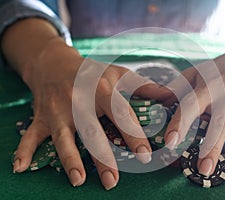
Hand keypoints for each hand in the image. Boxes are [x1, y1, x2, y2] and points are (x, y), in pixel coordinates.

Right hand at [11, 39, 171, 188]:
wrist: (55, 62)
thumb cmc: (92, 72)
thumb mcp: (118, 74)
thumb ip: (143, 86)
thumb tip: (170, 94)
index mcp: (101, 89)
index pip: (121, 114)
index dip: (133, 135)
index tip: (144, 155)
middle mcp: (79, 100)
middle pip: (92, 130)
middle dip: (102, 156)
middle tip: (113, 180)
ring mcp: (57, 110)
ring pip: (63, 137)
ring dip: (69, 159)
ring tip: (78, 180)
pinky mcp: (41, 117)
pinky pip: (31, 135)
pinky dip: (24, 151)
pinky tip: (20, 168)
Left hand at [164, 22, 224, 182]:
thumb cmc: (222, 68)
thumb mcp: (198, 71)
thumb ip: (178, 86)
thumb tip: (161, 102)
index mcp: (209, 87)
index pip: (192, 105)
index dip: (181, 123)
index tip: (171, 141)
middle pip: (220, 124)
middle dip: (212, 148)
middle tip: (203, 169)